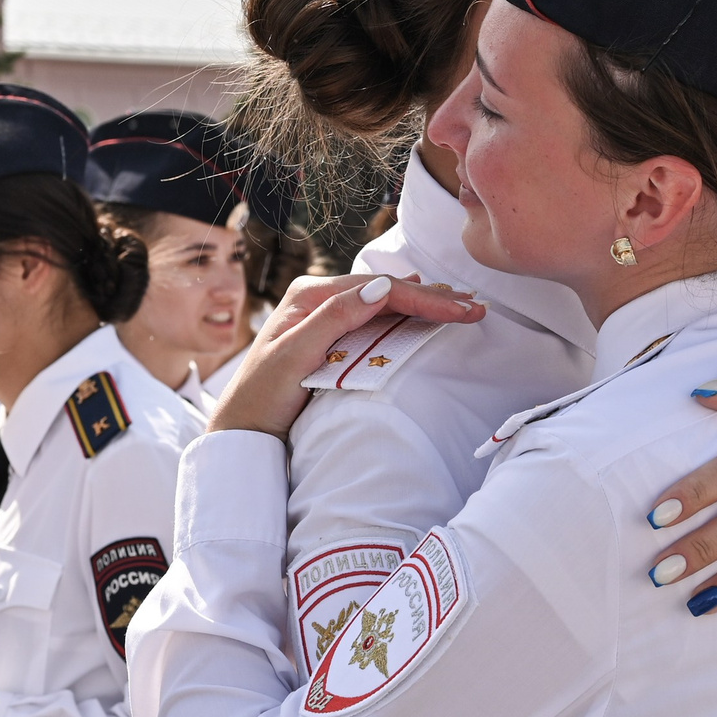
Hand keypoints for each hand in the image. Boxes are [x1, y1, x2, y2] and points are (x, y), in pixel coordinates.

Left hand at [206, 273, 485, 440]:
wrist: (241, 429)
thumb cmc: (261, 395)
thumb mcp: (296, 356)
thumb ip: (336, 319)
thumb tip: (381, 287)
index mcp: (310, 295)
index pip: (379, 290)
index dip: (424, 297)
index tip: (461, 307)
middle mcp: (319, 299)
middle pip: (386, 292)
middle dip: (432, 296)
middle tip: (475, 304)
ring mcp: (326, 317)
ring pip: (385, 304)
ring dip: (423, 304)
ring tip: (461, 303)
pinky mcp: (332, 338)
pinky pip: (377, 321)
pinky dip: (406, 316)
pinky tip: (423, 307)